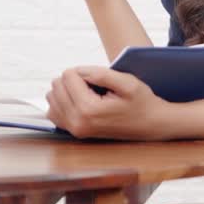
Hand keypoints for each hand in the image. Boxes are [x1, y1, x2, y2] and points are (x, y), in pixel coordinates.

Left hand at [44, 66, 175, 140]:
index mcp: (88, 110)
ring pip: (52, 97)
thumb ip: (100, 74)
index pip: (68, 75)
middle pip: (57, 85)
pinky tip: (80, 101)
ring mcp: (74, 130)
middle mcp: (77, 123)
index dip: (84, 71)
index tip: (100, 79)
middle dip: (74, 79)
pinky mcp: (74, 132)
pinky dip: (63, 101)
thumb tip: (77, 71)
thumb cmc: (141, 102)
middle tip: (95, 86)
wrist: (150, 125)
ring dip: (67, 90)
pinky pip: (53, 111)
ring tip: (89, 93)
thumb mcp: (127, 82)